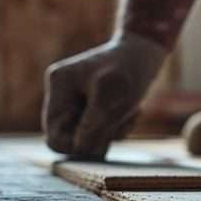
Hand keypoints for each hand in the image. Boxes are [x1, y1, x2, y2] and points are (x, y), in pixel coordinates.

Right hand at [43, 32, 167, 158]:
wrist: (146, 52)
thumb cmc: (130, 71)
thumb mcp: (113, 97)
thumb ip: (93, 124)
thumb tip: (78, 147)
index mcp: (59, 86)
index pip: (54, 136)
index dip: (76, 145)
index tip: (101, 140)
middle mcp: (61, 94)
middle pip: (69, 139)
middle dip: (97, 137)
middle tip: (120, 123)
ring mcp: (74, 101)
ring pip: (86, 139)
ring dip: (110, 132)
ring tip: (129, 112)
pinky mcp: (88, 107)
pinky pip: (97, 133)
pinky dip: (116, 128)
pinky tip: (130, 112)